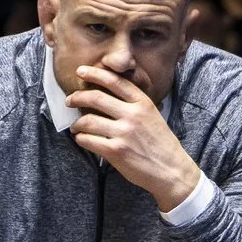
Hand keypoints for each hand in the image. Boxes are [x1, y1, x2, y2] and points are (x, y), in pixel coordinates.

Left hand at [67, 64, 203, 209]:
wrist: (172, 170)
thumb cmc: (161, 144)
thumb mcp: (153, 116)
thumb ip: (134, 105)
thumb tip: (107, 95)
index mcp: (142, 103)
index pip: (115, 81)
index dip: (95, 73)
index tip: (81, 71)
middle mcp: (132, 115)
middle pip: (96, 98)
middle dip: (77, 97)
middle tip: (69, 101)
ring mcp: (124, 133)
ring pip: (88, 121)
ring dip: (77, 124)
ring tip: (76, 127)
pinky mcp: (116, 151)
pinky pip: (88, 140)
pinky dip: (81, 139)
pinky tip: (82, 140)